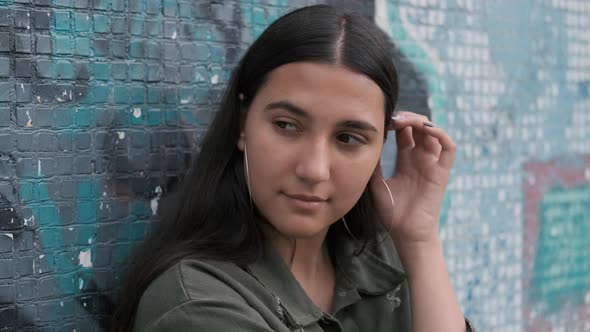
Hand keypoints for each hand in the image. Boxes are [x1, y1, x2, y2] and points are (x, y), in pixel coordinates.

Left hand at [370, 111, 455, 245]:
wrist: (407, 234)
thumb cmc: (392, 214)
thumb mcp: (376, 185)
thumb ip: (374, 166)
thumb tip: (363, 147)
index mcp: (406, 161)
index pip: (404, 133)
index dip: (395, 123)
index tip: (381, 120)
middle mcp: (421, 160)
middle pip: (418, 129)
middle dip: (406, 118)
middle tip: (391, 117)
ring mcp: (432, 165)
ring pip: (433, 133)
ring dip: (420, 122)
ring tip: (404, 120)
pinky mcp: (442, 172)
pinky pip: (449, 148)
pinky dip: (440, 134)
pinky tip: (425, 128)